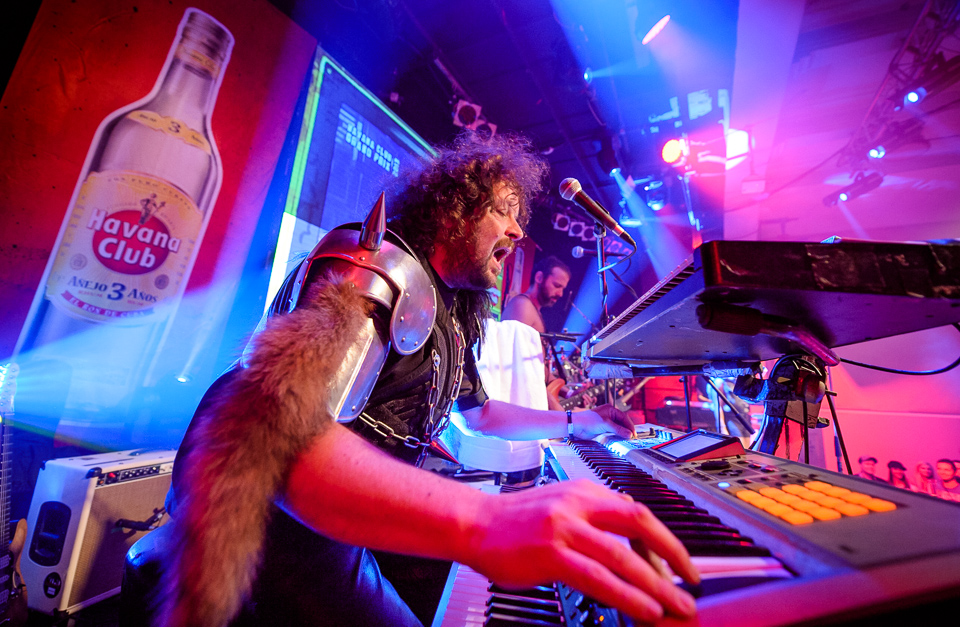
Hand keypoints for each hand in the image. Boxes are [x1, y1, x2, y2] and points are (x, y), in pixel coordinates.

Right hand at [466, 480, 699, 622]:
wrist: (475, 524)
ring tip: (676, 606)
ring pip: (622, 556)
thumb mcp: (561, 506)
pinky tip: (643, 608)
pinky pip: (598, 578)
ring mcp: (564, 528)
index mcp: (584, 491)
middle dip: (673, 554)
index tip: (683, 561)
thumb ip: (595, 518)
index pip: (637, 511)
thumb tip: (632, 541)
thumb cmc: (516, 521)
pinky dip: (627, 595)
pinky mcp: (550, 554)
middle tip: (691, 582)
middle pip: (639, 523)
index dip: (666, 538)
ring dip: (656, 585)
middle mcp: (577, 504)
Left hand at [571, 404, 634, 438]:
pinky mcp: (603, 429)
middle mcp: (609, 414)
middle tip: (632, 437)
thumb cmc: (588, 421)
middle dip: (627, 429)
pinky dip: (617, 435)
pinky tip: (620, 439)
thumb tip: (629, 434)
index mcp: (610, 409)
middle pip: (622, 422)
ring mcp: (606, 422)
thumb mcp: (605, 424)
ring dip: (623, 433)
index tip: (633, 433)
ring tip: (628, 439)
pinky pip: (613, 431)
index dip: (629, 425)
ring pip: (618, 427)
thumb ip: (618, 429)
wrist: (576, 426)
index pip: (624, 417)